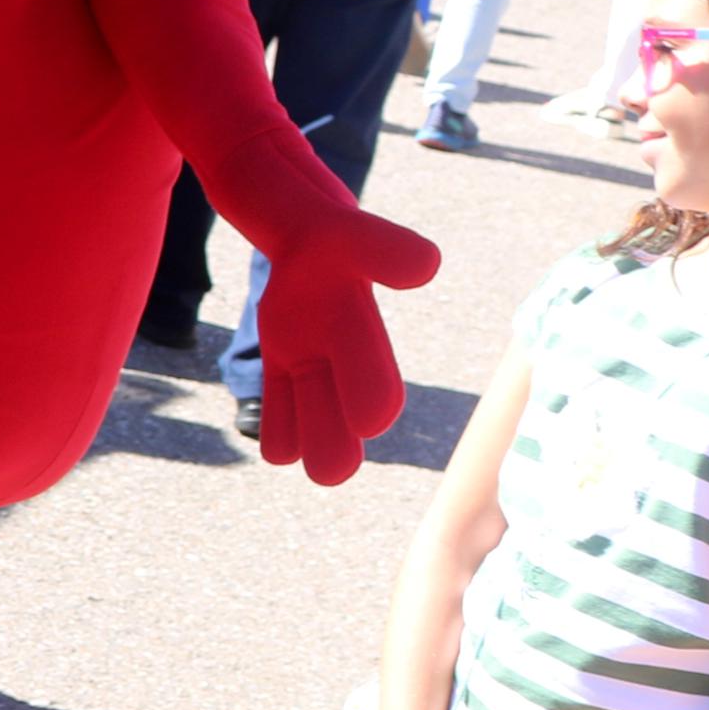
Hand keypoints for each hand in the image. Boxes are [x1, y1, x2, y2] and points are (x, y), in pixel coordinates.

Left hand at [239, 202, 439, 484]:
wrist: (311, 240)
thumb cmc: (337, 237)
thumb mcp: (358, 239)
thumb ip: (388, 250)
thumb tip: (428, 265)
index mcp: (364, 336)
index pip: (377, 379)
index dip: (373, 397)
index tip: (371, 421)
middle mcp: (344, 359)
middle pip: (344, 411)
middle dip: (337, 440)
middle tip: (331, 472)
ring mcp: (313, 364)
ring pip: (311, 415)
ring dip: (307, 440)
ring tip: (293, 458)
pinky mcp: (283, 365)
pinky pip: (280, 405)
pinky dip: (280, 428)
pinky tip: (280, 449)